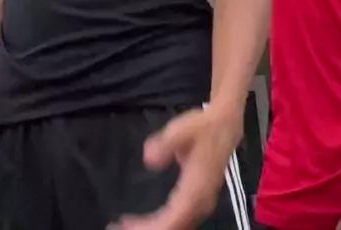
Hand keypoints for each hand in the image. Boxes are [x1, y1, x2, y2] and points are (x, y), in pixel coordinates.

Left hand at [112, 105, 242, 229]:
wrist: (225, 125)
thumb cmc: (201, 127)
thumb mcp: (180, 130)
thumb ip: (165, 143)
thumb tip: (148, 159)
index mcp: (197, 189)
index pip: (173, 218)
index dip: (151, 227)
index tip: (127, 225)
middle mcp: (202, 203)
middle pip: (175, 228)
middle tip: (118, 226)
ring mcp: (202, 204)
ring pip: (178, 227)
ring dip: (154, 229)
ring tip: (127, 226)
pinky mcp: (200, 202)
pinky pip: (181, 221)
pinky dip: (163, 225)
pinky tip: (146, 222)